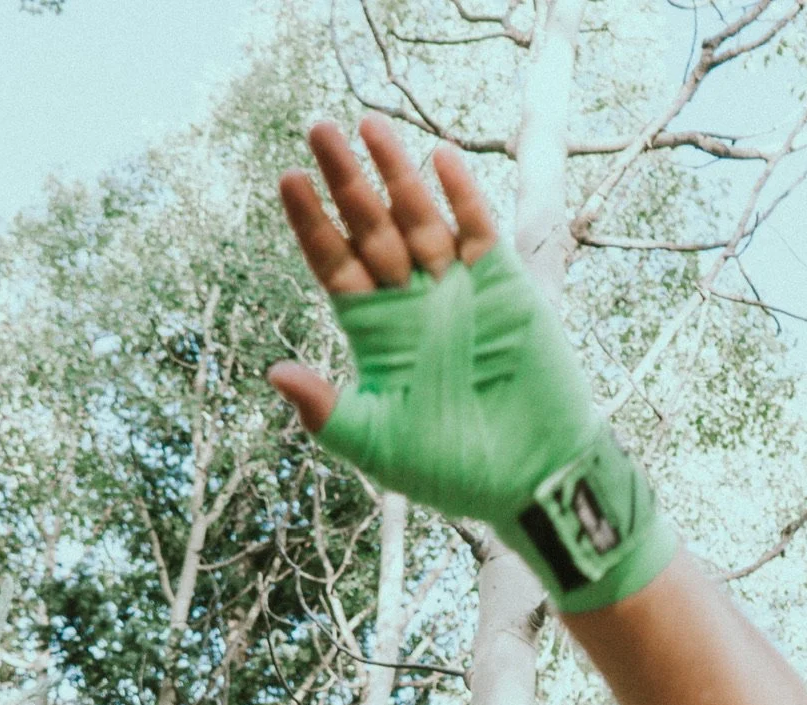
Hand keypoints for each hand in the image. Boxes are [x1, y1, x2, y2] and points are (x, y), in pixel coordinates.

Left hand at [267, 118, 674, 612]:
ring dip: (394, 172)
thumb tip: (275, 375)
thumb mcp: (378, 445)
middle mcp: (411, 301)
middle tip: (318, 130)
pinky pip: (478, 228)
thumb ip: (328, 412)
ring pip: (417, 216)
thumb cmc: (454, 471)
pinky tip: (438, 157)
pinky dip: (460, 194)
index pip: (334, 264)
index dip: (312, 223)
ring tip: (368, 125)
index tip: (288, 180)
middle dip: (345, 180)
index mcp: (376, 333)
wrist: (531, 477)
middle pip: (370, 226)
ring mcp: (457, 287)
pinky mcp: (503, 285)